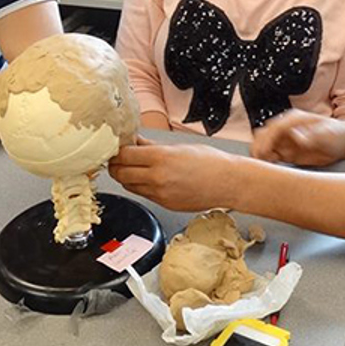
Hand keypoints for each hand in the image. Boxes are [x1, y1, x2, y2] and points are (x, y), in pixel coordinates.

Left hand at [109, 136, 241, 211]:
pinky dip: (140, 186)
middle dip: (116, 165)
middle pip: (120, 173)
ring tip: (134, 167)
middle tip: (118, 158)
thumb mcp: (179, 147)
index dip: (117, 151)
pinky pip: (143, 194)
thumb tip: (135, 141)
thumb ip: (153, 146)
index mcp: (160, 158)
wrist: (229, 183)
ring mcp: (160, 194)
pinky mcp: (164, 204)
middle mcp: (157, 178)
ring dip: (126, 177)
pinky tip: (149, 178)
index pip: (124, 155)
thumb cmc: (210, 162)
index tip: (117, 147)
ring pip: (129, 186)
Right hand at [250, 109, 344, 166]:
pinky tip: (269, 168)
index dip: (267, 140)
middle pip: (263, 135)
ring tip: (263, 167)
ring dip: (260, 155)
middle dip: (259, 147)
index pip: (274, 128)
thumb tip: (298, 138)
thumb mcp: (327, 135)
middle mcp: (286, 127)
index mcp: (294, 119)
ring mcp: (285, 139)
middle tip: (260, 162)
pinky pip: (270, 156)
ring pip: (263, 145)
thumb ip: (312, 136)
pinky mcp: (286, 151)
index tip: (264, 153)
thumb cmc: (337, 135)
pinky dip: (266, 161)